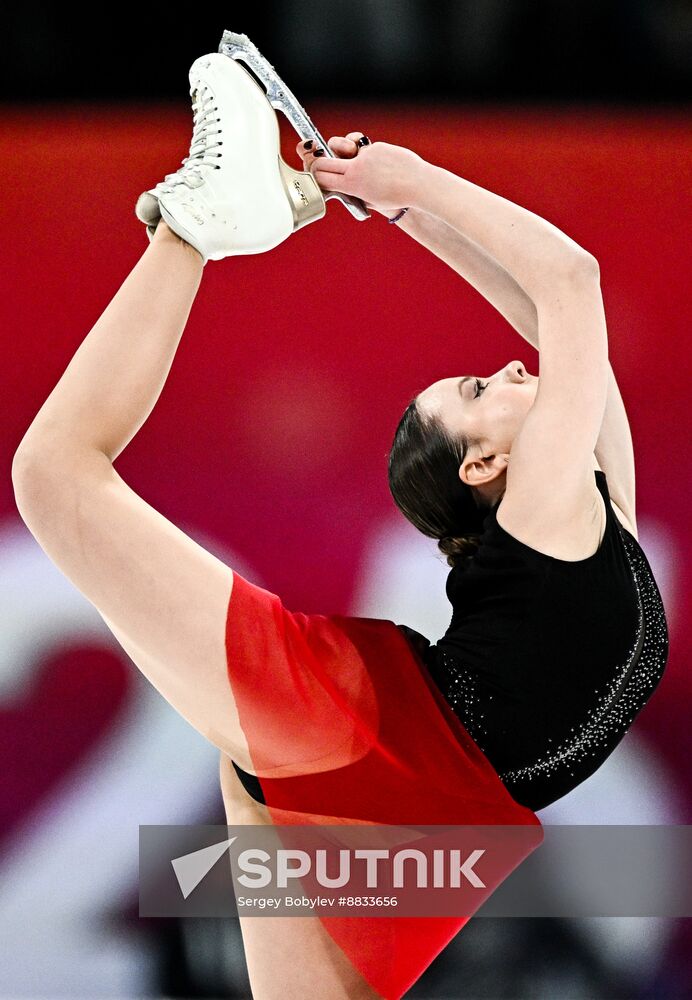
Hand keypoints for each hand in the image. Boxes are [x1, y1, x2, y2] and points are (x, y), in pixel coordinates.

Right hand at [294, 132, 425, 215]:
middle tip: (313, 156)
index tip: (311, 172)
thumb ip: (351, 188)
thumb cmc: (394, 197)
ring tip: (349, 152)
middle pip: (323, 160)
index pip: (320, 176)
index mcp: (352, 186)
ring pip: (341, 144)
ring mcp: (365, 155)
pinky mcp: (375, 147)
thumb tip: (336, 177)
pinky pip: (361, 146)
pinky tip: (375, 160)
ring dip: (340, 147)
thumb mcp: (368, 199)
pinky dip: (364, 152)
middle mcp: (356, 168)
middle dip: (314, 158)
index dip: (313, 174)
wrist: (417, 184)